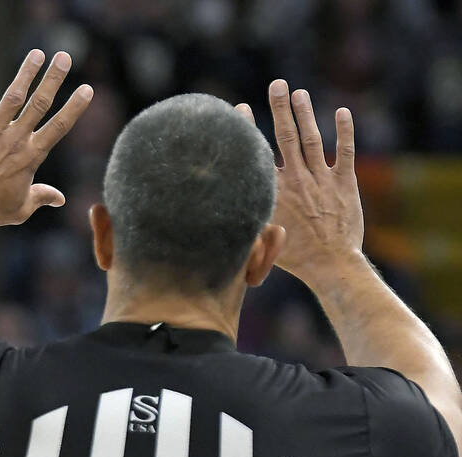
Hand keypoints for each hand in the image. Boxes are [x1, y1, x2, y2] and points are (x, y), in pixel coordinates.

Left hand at [0, 49, 91, 232]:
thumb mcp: (20, 209)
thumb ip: (41, 197)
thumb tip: (59, 199)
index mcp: (30, 157)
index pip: (58, 127)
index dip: (74, 107)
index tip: (87, 89)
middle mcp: (13, 140)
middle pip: (39, 104)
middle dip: (53, 79)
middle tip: (64, 56)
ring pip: (12, 96)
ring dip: (25, 73)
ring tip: (36, 54)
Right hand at [237, 81, 363, 283]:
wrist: (330, 264)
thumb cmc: (292, 258)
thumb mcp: (260, 238)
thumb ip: (245, 218)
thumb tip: (218, 210)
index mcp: (275, 191)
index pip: (259, 152)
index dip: (249, 128)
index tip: (240, 108)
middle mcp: (297, 179)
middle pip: (287, 136)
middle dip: (280, 108)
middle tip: (277, 84)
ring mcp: (322, 179)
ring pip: (312, 139)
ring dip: (306, 113)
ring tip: (299, 93)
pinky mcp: (345, 184)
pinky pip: (344, 152)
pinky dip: (344, 131)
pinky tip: (342, 112)